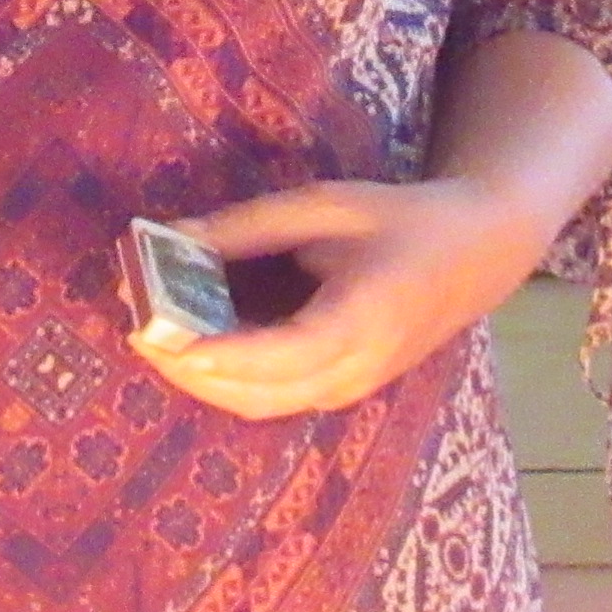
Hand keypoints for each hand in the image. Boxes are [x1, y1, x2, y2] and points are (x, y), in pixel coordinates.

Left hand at [132, 173, 542, 423]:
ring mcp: (351, 390)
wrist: (476, 255)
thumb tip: (167, 238)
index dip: (219, 353)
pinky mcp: (342, 392)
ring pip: (258, 404)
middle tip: (134, 328)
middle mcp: (357, 370)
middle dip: (188, 370)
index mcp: (363, 319)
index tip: (160, 338)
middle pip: (256, 394)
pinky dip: (226, 379)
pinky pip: (272, 399)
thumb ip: (246, 227)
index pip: (281, 353)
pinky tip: (194, 343)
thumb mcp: (325, 206)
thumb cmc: (402, 221)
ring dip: (200, 380)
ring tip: (153, 335)